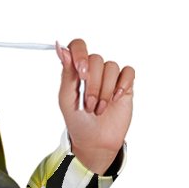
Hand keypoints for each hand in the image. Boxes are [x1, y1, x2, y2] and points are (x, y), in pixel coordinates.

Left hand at [55, 38, 133, 173]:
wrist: (95, 141)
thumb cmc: (78, 121)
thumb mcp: (66, 99)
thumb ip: (66, 74)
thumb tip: (61, 48)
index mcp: (75, 71)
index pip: (78, 46)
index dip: (80, 54)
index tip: (82, 73)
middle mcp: (93, 70)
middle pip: (96, 59)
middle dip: (92, 85)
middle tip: (88, 105)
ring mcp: (110, 76)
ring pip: (111, 67)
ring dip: (104, 91)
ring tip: (99, 108)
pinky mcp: (124, 84)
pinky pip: (128, 72)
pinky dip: (121, 85)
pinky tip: (115, 99)